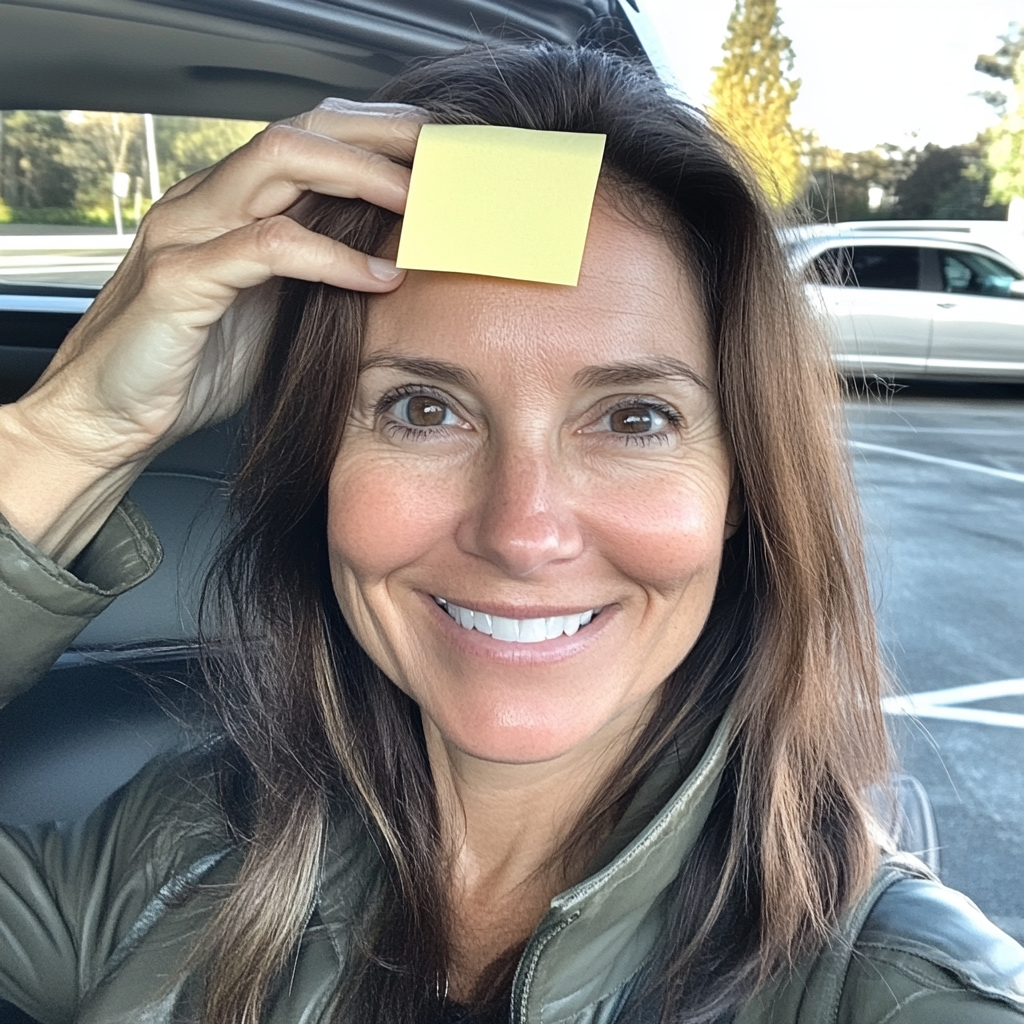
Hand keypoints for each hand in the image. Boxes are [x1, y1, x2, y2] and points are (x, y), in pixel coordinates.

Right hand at [0, 99, 423, 560]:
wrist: (111, 416)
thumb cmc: (193, 365)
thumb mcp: (270, 312)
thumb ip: (315, 277)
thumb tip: (396, 265)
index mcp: (228, 206)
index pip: (306, 139)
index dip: (372, 135)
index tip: (436, 152)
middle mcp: (205, 203)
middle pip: (299, 130)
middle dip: (377, 134)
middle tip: (441, 153)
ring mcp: (187, 233)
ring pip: (279, 163)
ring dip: (360, 176)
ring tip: (420, 201)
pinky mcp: (180, 280)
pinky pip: (268, 249)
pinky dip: (332, 257)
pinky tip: (380, 276)